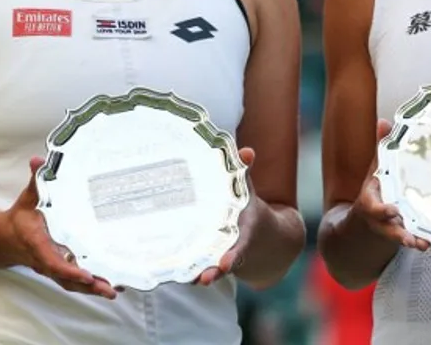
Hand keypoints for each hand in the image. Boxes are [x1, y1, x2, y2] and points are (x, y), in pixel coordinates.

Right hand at [4, 156, 120, 297]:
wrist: (6, 239)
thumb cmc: (20, 218)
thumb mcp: (28, 197)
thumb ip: (36, 180)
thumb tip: (38, 160)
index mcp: (37, 244)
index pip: (52, 261)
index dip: (68, 270)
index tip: (85, 275)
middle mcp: (45, 261)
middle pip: (67, 278)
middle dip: (88, 286)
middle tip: (110, 289)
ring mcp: (52, 269)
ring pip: (71, 284)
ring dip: (92, 289)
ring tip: (114, 290)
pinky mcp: (58, 271)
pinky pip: (73, 282)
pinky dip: (90, 286)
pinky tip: (110, 285)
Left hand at [195, 147, 256, 286]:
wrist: (261, 236)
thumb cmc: (247, 207)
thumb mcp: (247, 189)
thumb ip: (244, 171)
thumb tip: (246, 151)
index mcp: (243, 233)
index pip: (239, 247)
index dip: (232, 257)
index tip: (225, 264)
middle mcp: (230, 249)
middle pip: (221, 264)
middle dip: (213, 272)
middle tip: (203, 279)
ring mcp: (217, 257)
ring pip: (207, 269)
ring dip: (197, 274)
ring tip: (187, 279)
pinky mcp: (204, 259)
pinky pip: (195, 267)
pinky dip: (186, 270)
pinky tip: (169, 271)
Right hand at [351, 119, 429, 251]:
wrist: (363, 220)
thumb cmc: (375, 188)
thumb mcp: (375, 168)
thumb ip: (380, 147)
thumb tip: (384, 121)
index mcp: (371, 202)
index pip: (373, 207)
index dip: (383, 210)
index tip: (393, 210)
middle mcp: (380, 220)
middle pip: (388, 229)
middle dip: (399, 234)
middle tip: (412, 239)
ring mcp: (391, 230)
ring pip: (401, 238)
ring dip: (414, 241)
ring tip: (426, 244)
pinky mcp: (404, 235)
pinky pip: (413, 240)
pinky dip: (423, 241)